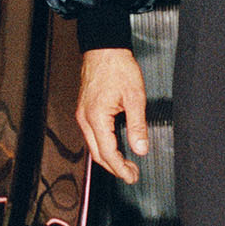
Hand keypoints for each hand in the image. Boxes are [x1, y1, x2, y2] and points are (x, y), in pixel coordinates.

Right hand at [76, 48, 148, 183]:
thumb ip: (137, 126)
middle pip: (97, 154)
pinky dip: (103, 146)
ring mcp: (83, 114)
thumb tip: (141, 149)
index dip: (120, 169)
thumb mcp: (135, 97)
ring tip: (126, 165)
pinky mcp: (85, 110)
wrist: (104, 48)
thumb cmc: (118, 67)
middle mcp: (85, 118)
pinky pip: (92, 135)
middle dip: (114, 168)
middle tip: (132, 175)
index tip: (132, 176)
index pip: (108, 153)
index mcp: (96, 117)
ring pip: (93, 145)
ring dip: (109, 158)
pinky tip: (115, 147)